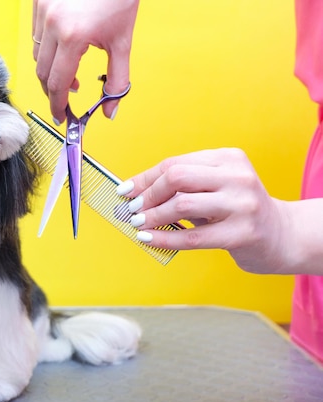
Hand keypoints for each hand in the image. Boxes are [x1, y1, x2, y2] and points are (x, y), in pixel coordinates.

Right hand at [32, 0, 139, 123]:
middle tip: (64, 100)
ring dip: (50, 69)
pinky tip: (63, 47)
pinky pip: (35, 34)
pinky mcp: (38, 1)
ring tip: (70, 70)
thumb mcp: (122, 42)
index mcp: (74, 36)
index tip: (62, 116)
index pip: (57, 83)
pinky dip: (46, 47)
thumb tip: (110, 110)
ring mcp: (42, 10)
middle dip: (52, 91)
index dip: (57, 105)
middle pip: (42, 73)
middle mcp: (53, 23)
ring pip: (36, 54)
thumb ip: (116, 81)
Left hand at [116, 148, 291, 273]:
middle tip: (131, 210)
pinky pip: (193, 237)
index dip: (144, 178)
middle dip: (147, 194)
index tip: (124, 191)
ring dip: (152, 216)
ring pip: (182, 204)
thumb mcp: (214, 188)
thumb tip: (133, 193)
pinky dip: (164, 238)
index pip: (174, 164)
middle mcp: (237, 176)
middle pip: (176, 177)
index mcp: (228, 158)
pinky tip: (148, 239)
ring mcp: (242, 204)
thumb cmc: (237, 210)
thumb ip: (182, 187)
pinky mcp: (242, 233)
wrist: (281, 236)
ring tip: (138, 225)